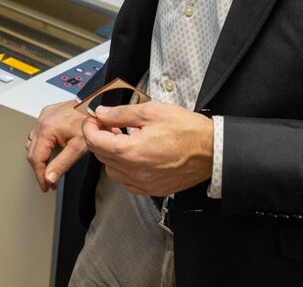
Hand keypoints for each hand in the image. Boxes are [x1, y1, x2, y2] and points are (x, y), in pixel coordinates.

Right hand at [26, 100, 88, 191]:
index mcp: (47, 129)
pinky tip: (50, 151)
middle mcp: (41, 121)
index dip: (40, 176)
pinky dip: (41, 145)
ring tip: (49, 168)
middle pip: (32, 152)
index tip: (45, 187)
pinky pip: (37, 133)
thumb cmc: (91, 122)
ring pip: (32, 142)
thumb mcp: (78, 148)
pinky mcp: (47, 113)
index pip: (36, 159)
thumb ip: (62, 164)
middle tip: (49, 181)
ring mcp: (43, 116)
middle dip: (40, 169)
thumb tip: (49, 178)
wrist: (96, 105)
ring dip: (39, 157)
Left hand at [82, 102, 213, 196]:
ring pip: (112, 171)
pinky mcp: (153, 189)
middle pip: (101, 156)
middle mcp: (134, 172)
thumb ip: (121, 114)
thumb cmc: (186, 130)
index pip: (94, 142)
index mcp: (131, 152)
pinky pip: (127, 182)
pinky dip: (124, 169)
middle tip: (109, 124)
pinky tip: (133, 156)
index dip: (89, 127)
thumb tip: (100, 114)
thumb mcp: (151, 112)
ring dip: (111, 154)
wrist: (212, 150)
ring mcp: (144, 184)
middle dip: (99, 138)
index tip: (94, 118)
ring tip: (122, 139)